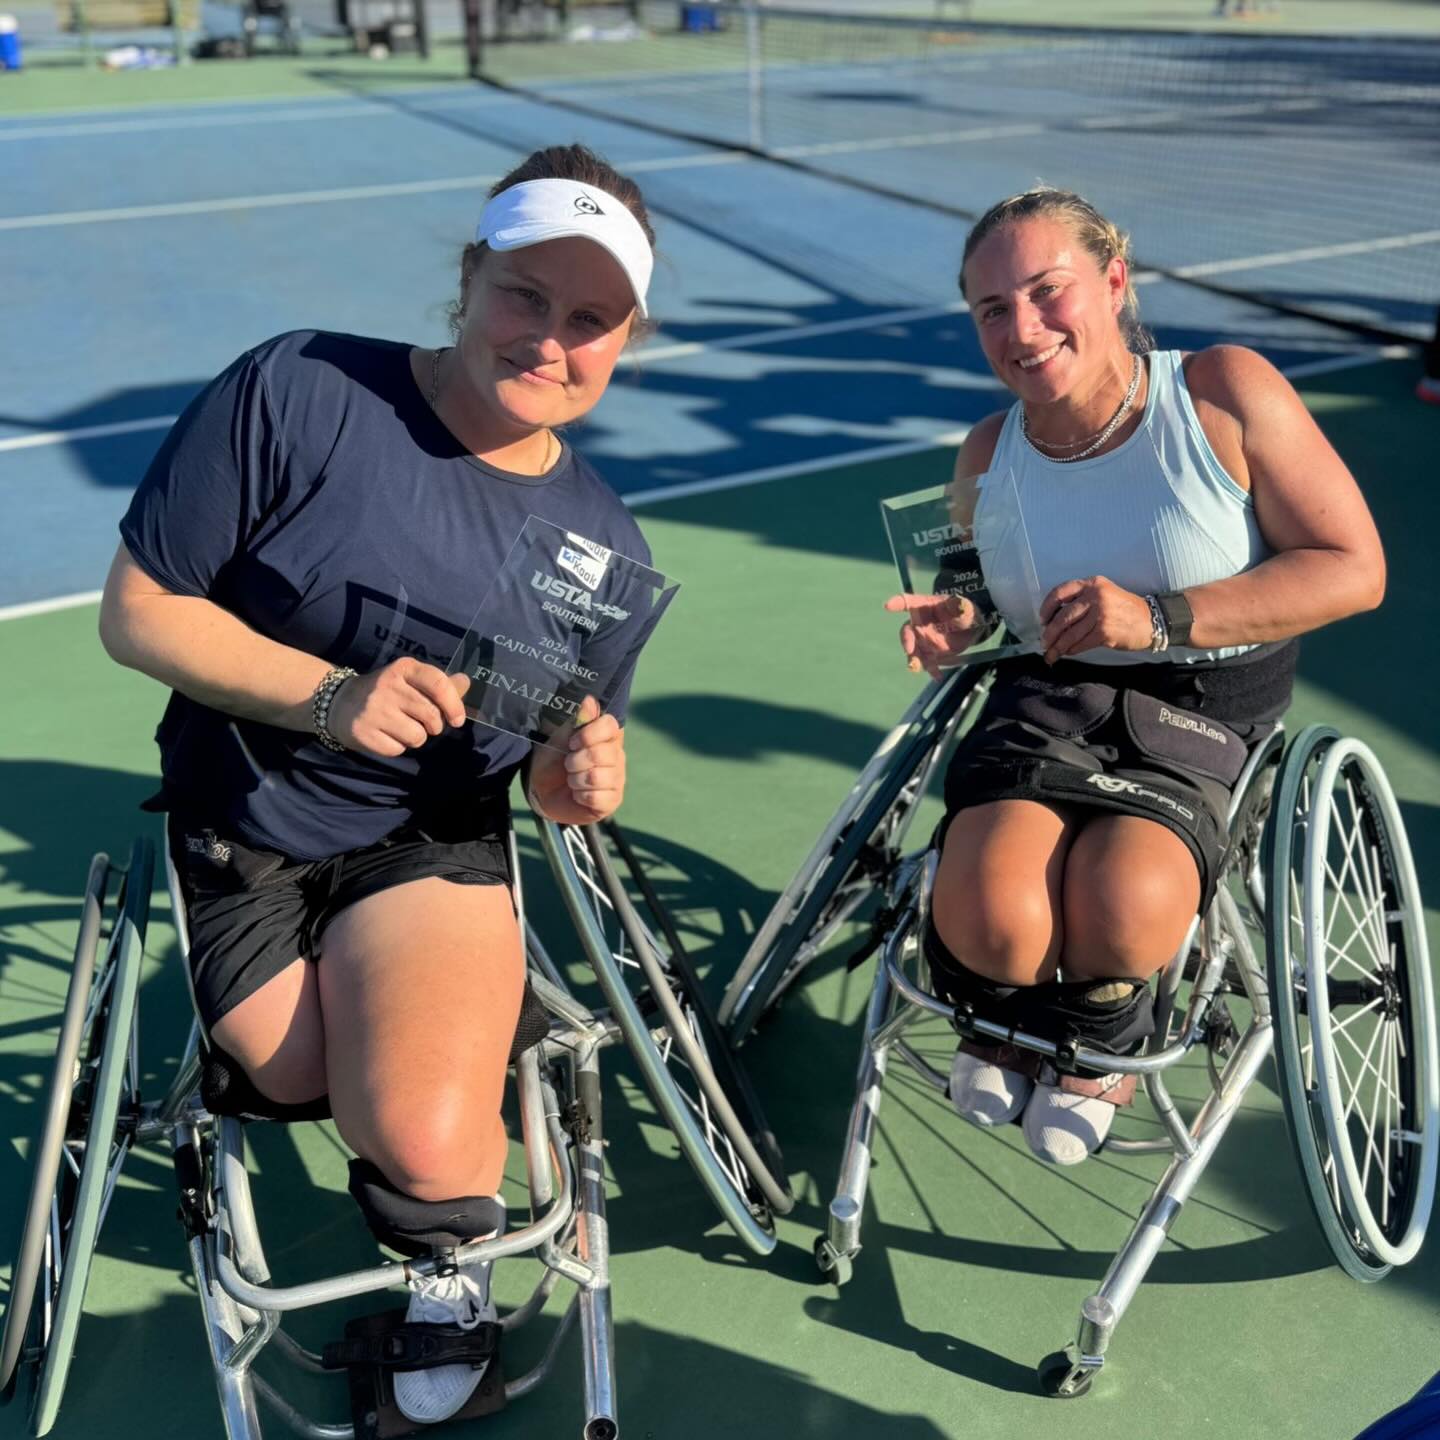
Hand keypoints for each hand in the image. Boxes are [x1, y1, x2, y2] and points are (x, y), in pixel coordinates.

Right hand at [327, 658, 469, 757]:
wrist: (338, 702)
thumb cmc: (386, 692)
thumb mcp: (410, 680)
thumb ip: (439, 684)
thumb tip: (466, 682)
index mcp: (403, 669)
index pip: (438, 683)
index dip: (454, 704)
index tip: (457, 720)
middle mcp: (388, 686)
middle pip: (431, 716)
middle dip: (434, 726)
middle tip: (423, 722)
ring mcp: (374, 710)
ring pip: (418, 736)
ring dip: (416, 737)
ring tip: (402, 727)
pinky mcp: (364, 732)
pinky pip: (398, 749)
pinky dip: (397, 746)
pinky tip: (386, 734)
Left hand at [528, 697, 626, 824]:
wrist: (543, 791)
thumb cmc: (554, 761)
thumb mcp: (560, 738)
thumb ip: (577, 721)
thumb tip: (589, 700)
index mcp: (608, 737)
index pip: (610, 725)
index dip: (588, 734)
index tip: (572, 742)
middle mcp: (617, 756)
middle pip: (601, 753)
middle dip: (575, 761)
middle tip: (568, 764)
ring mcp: (617, 780)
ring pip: (596, 777)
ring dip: (575, 779)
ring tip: (573, 780)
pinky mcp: (612, 800)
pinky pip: (596, 797)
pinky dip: (580, 796)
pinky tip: (579, 795)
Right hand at [884, 592, 984, 678]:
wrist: (971, 629)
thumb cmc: (963, 612)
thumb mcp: (964, 608)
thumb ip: (960, 608)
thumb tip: (961, 605)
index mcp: (924, 606)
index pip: (908, 602)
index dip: (897, 603)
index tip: (888, 606)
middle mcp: (918, 623)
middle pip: (907, 630)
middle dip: (906, 640)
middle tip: (909, 650)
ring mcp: (922, 639)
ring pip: (913, 650)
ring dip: (913, 658)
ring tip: (915, 667)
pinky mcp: (930, 653)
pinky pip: (927, 662)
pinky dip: (931, 670)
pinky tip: (937, 676)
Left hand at [1039, 576, 1152, 662]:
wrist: (1150, 620)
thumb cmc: (1123, 608)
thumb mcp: (1103, 593)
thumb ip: (1082, 599)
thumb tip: (1054, 619)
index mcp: (1092, 584)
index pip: (1060, 592)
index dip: (1047, 608)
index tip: (1042, 620)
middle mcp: (1095, 596)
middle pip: (1062, 617)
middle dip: (1049, 633)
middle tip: (1044, 642)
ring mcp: (1101, 614)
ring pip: (1070, 633)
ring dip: (1057, 646)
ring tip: (1050, 653)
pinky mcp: (1105, 632)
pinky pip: (1080, 643)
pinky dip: (1071, 650)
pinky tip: (1067, 653)